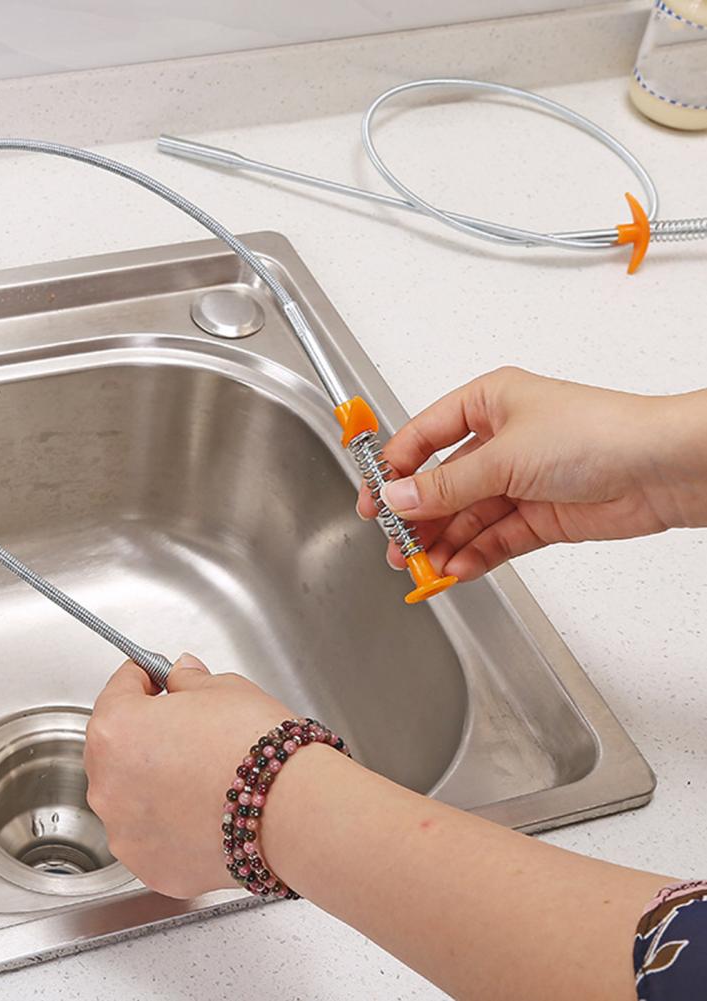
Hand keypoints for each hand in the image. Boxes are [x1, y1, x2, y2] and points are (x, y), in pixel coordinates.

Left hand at [84, 654, 294, 898]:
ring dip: (153, 782)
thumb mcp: (224, 689)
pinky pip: (151, 837)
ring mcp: (126, 832)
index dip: (143, 678)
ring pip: (130, 797)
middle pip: (115, 747)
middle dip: (145, 733)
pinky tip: (203, 809)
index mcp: (116, 729)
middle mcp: (108, 784)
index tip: (156, 678)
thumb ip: (189, 681)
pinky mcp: (151, 867)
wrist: (291, 809)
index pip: (118, 690)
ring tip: (199, 773)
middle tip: (184, 726)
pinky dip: (169, 824)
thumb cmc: (255, 748)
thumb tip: (181, 676)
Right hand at [358, 367, 706, 580]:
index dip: (393, 470)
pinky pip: (494, 539)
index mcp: (487, 404)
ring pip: (466, 517)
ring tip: (420, 567)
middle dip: (418, 517)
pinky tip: (454, 569)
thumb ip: (445, 485)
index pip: (422, 437)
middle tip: (395, 546)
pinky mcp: (540, 517)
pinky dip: (473, 555)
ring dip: (443, 543)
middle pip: (442, 484)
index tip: (371, 501)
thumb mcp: (504, 456)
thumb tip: (397, 497)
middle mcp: (501, 441)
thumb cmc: (597, 433)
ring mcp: (520, 481)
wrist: (663, 469)